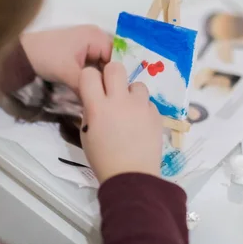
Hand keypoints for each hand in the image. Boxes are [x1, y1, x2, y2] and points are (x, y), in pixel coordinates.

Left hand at [20, 25, 111, 92]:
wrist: (21, 53)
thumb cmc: (46, 56)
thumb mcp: (68, 73)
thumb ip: (86, 88)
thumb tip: (98, 105)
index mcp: (97, 36)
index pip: (118, 58)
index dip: (117, 77)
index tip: (115, 95)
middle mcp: (95, 37)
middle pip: (111, 62)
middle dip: (108, 79)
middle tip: (108, 98)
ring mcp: (87, 45)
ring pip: (102, 66)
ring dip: (100, 80)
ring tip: (101, 96)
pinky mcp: (79, 53)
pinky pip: (93, 66)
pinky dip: (92, 77)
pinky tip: (92, 90)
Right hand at [79, 62, 161, 182]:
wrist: (132, 176)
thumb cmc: (103, 159)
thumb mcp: (87, 134)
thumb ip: (90, 111)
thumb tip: (96, 100)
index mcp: (98, 107)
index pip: (89, 74)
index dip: (89, 78)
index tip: (92, 88)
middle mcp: (120, 101)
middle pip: (115, 67)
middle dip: (111, 75)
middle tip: (111, 90)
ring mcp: (141, 106)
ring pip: (136, 84)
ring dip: (131, 93)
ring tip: (129, 110)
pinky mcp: (156, 114)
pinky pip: (148, 102)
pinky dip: (143, 109)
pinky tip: (140, 124)